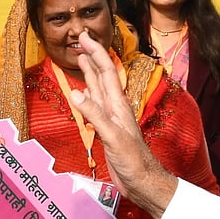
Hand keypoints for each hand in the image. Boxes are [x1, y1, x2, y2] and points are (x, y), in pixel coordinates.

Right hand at [71, 32, 176, 218]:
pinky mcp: (106, 131)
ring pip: (98, 89)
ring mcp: (111, 119)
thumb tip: (76, 93)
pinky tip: (83, 92)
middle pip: (102, 75)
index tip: (85, 36)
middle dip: (92, 56)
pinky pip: (94, 106)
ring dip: (90, 72)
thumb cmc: (133, 161)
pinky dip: (87, 95)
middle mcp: (114, 108)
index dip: (96, 53)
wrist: (143, 181)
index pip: (106, 72)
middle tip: (81, 39)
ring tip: (82, 58)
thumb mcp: (113, 137)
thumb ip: (95, 115)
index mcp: (118, 105)